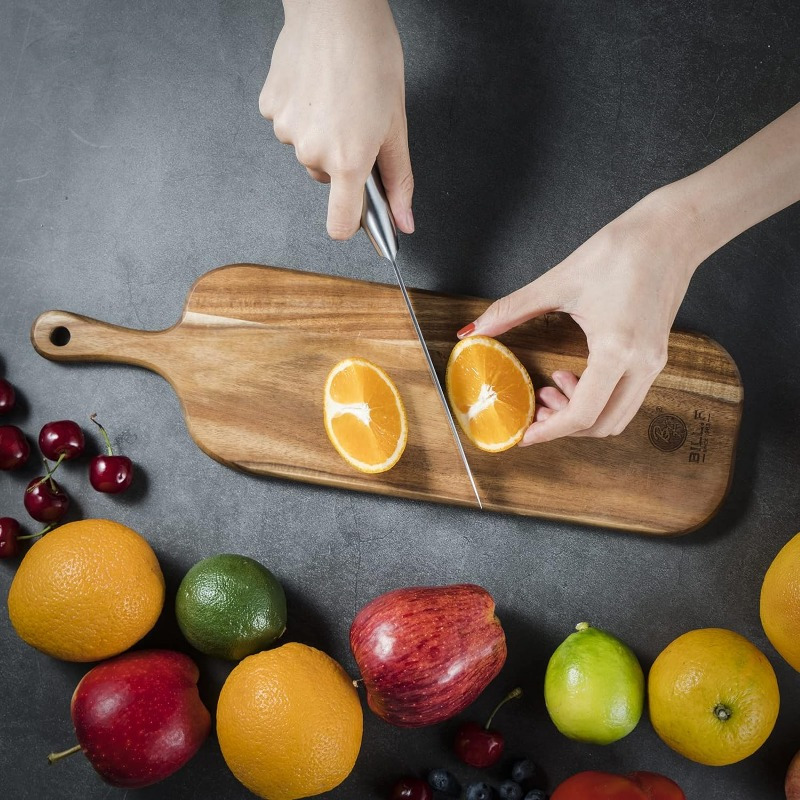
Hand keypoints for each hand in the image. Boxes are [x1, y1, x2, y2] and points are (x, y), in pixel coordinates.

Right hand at [259, 0, 413, 239]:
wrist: (336, 6)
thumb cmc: (372, 56)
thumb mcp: (397, 124)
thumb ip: (398, 180)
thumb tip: (404, 221)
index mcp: (348, 160)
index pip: (340, 224)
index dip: (350, 225)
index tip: (356, 217)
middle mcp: (313, 152)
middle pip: (326, 178)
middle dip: (341, 159)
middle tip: (357, 120)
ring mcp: (286, 131)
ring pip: (307, 151)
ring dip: (320, 134)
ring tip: (336, 97)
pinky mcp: (270, 108)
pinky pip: (288, 126)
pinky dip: (301, 114)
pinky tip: (315, 88)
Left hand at [459, 191, 699, 443]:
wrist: (672, 231)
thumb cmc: (621, 250)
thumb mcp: (559, 282)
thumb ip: (512, 310)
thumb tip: (474, 330)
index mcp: (618, 349)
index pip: (583, 413)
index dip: (550, 431)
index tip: (525, 436)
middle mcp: (642, 363)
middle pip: (602, 425)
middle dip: (565, 426)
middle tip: (535, 409)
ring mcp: (654, 362)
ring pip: (618, 416)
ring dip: (583, 414)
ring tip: (553, 388)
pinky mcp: (657, 355)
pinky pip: (627, 397)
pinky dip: (599, 400)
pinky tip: (576, 376)